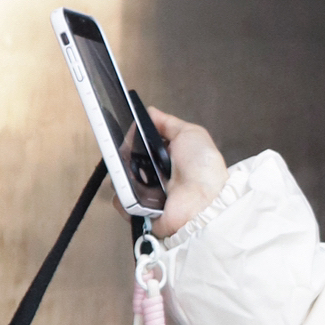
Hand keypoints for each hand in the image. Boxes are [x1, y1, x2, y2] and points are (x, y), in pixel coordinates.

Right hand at [96, 107, 227, 238]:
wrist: (204, 199)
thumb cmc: (203, 167)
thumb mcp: (190, 134)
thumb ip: (168, 123)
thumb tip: (150, 112)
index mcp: (167, 159)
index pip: (140, 146)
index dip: (131, 139)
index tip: (126, 134)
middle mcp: (156, 177)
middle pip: (126, 162)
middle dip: (122, 155)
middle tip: (127, 153)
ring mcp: (148, 195)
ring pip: (120, 181)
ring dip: (122, 174)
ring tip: (132, 173)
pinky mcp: (141, 212)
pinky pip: (122, 202)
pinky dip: (124, 197)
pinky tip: (134, 191)